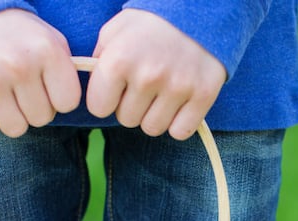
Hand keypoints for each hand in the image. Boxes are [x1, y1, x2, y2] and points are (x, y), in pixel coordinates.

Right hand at [0, 9, 80, 137]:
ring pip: (15, 129)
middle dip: (32, 107)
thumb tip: (91, 99)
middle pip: (41, 119)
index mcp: (47, 50)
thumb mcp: (50, 40)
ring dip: (10, 116)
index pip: (68, 103)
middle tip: (19, 86)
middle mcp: (19, 65)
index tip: (46, 85)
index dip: (57, 97)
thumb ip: (69, 70)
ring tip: (1, 92)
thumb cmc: (16, 37)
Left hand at [86, 9, 226, 139]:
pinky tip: (179, 102)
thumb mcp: (115, 31)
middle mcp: (148, 75)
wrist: (199, 9)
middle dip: (132, 106)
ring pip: (152, 128)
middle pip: (127, 120)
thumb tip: (93, 92)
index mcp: (119, 59)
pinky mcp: (203, 95)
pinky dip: (178, 122)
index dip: (106, 99)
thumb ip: (99, 62)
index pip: (99, 108)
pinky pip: (180, 131)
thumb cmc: (150, 24)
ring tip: (161, 92)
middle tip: (144, 85)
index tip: (118, 88)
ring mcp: (178, 87)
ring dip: (154, 115)